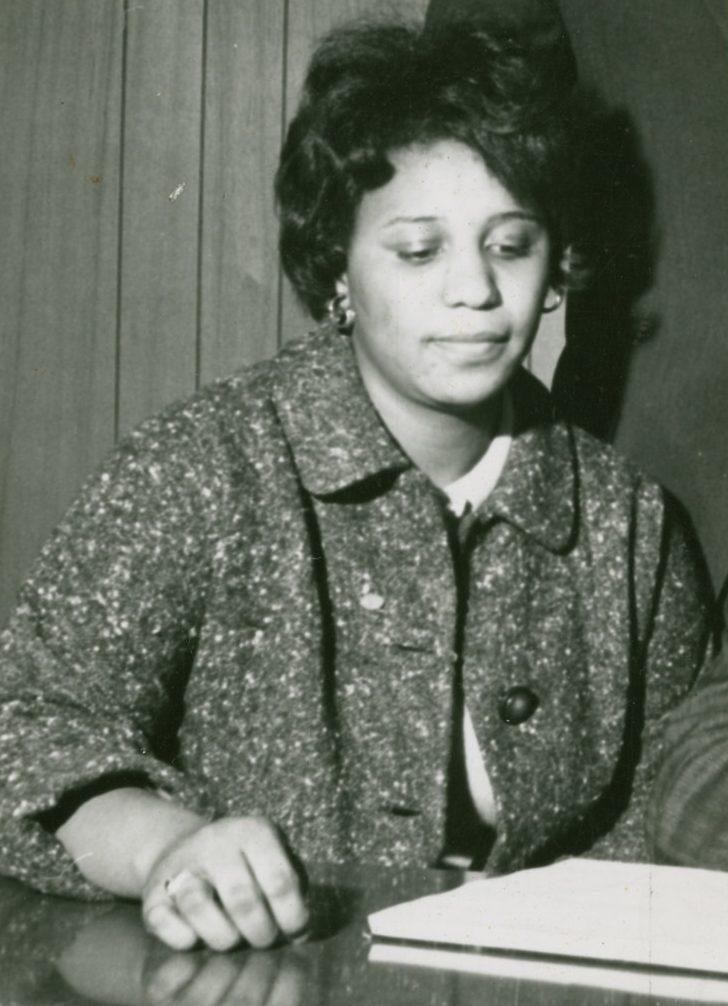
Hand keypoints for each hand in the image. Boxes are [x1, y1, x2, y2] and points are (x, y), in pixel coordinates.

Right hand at [141, 816, 307, 951]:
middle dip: (260, 932)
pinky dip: (181, 937)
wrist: (187, 847)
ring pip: (198, 904)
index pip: (280, 880)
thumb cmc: (246, 863)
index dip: (292, 916)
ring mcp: (181, 864)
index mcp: (253, 831)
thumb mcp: (274, 858)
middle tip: (264, 940)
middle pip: (242, 898)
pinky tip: (195, 939)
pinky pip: (162, 919)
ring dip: (223, 937)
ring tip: (233, 940)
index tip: (295, 932)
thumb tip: (300, 931)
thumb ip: (292, 889)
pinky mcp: (153, 891)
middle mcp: (216, 841)